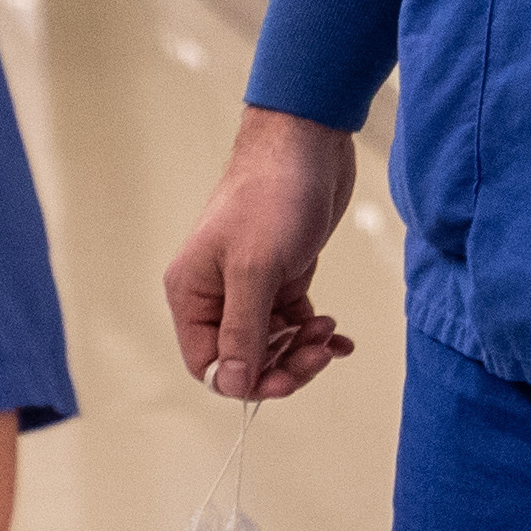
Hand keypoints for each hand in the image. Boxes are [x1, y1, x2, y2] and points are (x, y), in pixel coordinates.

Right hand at [162, 108, 362, 398]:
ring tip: (328, 330)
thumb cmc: (270, 197)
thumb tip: (233, 383)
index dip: (245, 379)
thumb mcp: (255, 270)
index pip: (206, 363)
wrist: (306, 146)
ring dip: (303, 349)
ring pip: (271, 345)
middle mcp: (215, 296)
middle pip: (242, 359)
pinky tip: (338, 336)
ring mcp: (249, 288)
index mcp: (192, 295)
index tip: (287, 377)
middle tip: (317, 353)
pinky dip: (316, 335)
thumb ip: (243, 331)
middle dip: (282, 364)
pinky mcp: (281, 277)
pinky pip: (294, 324)